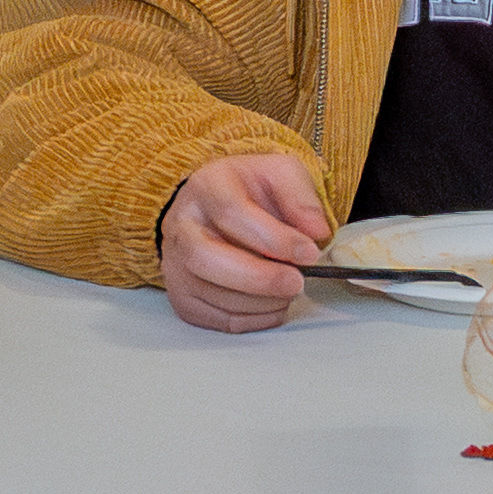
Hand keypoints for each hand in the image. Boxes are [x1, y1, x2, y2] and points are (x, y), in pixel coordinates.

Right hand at [155, 147, 335, 333]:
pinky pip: (217, 319)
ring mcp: (176, 265)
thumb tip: (317, 231)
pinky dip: (254, 319)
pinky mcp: (182, 297)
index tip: (309, 252)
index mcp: (206, 187)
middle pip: (206, 258)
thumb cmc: (247, 193)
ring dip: (262, 301)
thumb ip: (300, 196)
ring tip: (289, 290)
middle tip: (297, 283)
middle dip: (259, 278)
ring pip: (213, 294)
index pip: (231, 212)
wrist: (214, 209)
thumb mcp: (278, 174)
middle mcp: (182, 226)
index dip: (273, 237)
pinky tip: (272, 303)